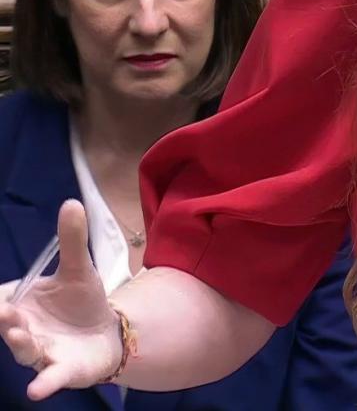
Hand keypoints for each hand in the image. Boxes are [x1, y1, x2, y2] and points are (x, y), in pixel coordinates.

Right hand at [0, 201, 122, 400]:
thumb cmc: (81, 302)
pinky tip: (36, 391)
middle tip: (5, 310)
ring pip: (23, 350)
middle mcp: (21, 331)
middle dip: (3, 318)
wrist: (108, 332)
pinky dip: (43, 384)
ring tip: (17, 333)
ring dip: (18, 343)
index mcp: (19, 304)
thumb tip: (72, 202)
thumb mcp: (79, 269)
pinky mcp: (61, 370)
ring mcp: (39, 352)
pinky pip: (49, 378)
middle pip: (5, 325)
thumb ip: (73, 240)